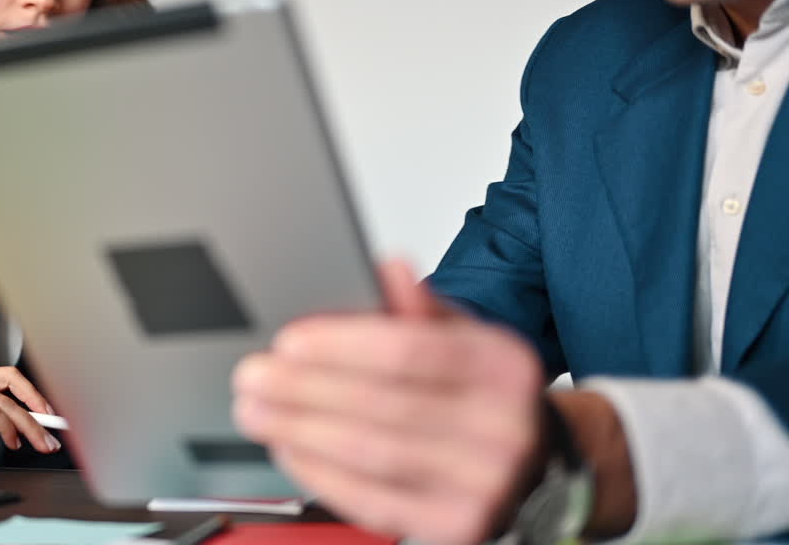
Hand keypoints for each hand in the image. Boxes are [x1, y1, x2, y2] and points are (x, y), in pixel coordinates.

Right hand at [0, 366, 61, 464]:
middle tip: (52, 430)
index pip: (4, 379)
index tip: (48, 415)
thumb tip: (6, 426)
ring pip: (5, 400)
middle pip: (11, 382)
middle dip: (38, 404)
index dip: (31, 394)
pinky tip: (12, 443)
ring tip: (40, 445)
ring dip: (30, 425)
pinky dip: (8, 427)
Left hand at [232, 260, 545, 544]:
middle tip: (252, 375)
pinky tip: (288, 446)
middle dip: (303, 388)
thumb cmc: (486, 394)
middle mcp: (501, 427)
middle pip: (381, 404)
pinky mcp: (456, 526)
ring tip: (255, 410)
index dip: (341, 345)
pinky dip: (319, 472)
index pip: (409, 351)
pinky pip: (372, 500)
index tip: (289, 340)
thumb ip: (420, 307)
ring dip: (299, 429)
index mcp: (502, 366)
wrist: (537, 467)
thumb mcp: (468, 337)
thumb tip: (388, 269)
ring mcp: (482, 484)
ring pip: (370, 454)